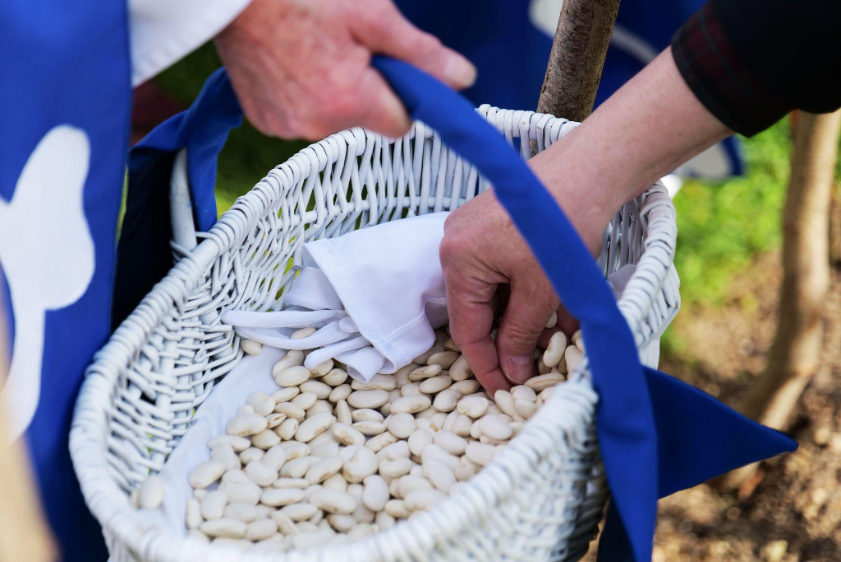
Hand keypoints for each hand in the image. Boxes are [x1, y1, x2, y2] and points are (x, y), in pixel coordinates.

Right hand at [214, 0, 475, 139]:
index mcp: (349, 101)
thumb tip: (463, 80)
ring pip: (332, 120)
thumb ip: (421, 54)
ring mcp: (285, 126)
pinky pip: (300, 117)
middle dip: (365, 91)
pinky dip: (302, 96)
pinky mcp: (263, 121)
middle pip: (365, 121)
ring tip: (312, 49)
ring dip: (332, 93)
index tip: (389, 67)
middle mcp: (316, 124)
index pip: (401, 125)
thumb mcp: (372, 15)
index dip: (402, 95)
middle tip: (346, 46)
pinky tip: (290, 62)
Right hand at [439, 50, 730, 394]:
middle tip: (532, 368)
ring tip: (552, 340)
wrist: (588, 168)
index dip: (486, 365)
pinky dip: (524, 293)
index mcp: (458, 261)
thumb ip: (521, 333)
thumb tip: (510, 370)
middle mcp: (455, 246)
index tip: (503, 392)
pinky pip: (501, 272)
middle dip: (508, 340)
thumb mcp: (542, 290)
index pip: (466, 329)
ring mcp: (471, 232)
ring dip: (521, 318)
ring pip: (493, 292)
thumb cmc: (562, 225)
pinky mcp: (491, 225)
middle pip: (477, 310)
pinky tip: (553, 311)